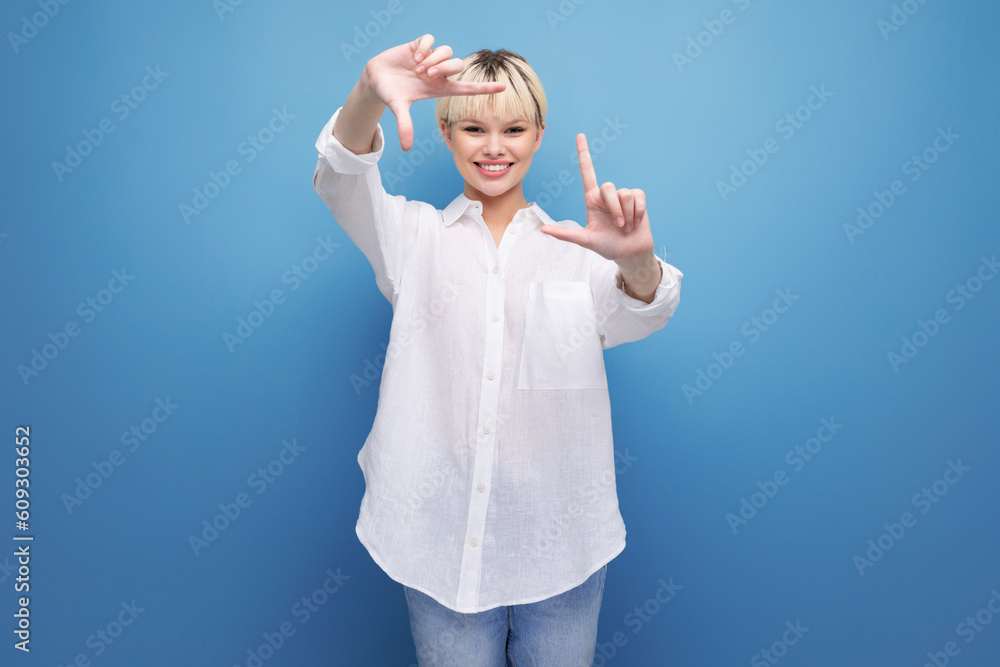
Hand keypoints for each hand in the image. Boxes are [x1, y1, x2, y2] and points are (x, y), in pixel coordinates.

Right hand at [364, 34, 506, 150]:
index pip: (467, 88)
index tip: (504, 88)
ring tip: (417, 67)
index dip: (485, 88)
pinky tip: (413, 56)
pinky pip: (430, 40)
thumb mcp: (398, 109)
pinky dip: (424, 47)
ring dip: (434, 58)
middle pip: (457, 65)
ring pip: (446, 51)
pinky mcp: (420, 46)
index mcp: (439, 88)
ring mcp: (430, 58)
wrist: (376, 78)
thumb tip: (406, 149)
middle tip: (426, 73)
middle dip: (444, 67)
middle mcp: (438, 73)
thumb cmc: (391, 94)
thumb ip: (405, 126)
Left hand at [539, 133, 655, 262]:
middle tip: (618, 226)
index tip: (580, 136)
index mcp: (592, 200)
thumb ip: (565, 235)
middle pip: (609, 187)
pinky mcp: (638, 199)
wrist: (629, 253)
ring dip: (627, 215)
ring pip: (625, 194)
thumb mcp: (586, 240)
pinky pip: (638, 196)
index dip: (584, 153)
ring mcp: (623, 196)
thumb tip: (543, 231)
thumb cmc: (607, 245)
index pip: (587, 172)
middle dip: (615, 209)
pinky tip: (636, 222)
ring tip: (626, 227)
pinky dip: (638, 212)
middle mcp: (606, 195)